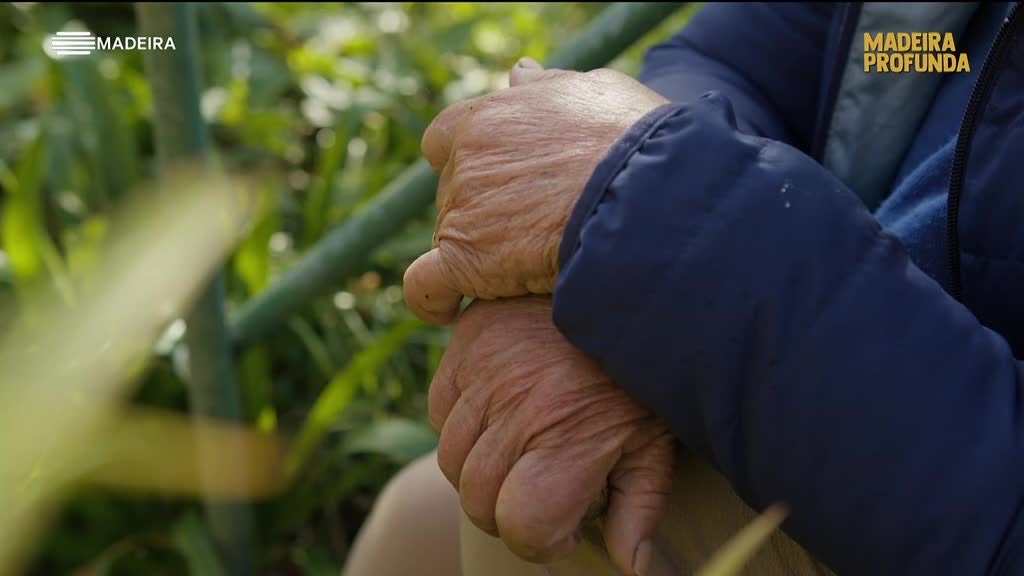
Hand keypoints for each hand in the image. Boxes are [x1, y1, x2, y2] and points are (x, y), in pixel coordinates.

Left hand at [404, 59, 667, 324]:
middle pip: (451, 190)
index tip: (497, 179)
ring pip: (449, 235)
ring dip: (476, 250)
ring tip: (522, 269)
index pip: (447, 137)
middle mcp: (466, 158)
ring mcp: (461, 209)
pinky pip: (426, 286)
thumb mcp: (595, 94)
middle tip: (530, 226)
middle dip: (480, 207)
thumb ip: (549, 86)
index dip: (466, 159)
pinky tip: (448, 311)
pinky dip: (433, 300)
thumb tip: (520, 73)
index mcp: (490, 116)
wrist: (644, 192)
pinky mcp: (465, 260)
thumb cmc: (634, 141)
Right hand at [430, 296, 672, 574]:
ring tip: (520, 453)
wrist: (624, 281)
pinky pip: (437, 410)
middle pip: (478, 500)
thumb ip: (638, 508)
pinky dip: (459, 425)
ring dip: (478, 471)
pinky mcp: (465, 344)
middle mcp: (516, 406)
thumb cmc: (640, 374)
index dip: (539, 542)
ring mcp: (484, 372)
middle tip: (540, 495)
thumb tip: (630, 568)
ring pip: (450, 459)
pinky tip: (497, 416)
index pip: (521, 523)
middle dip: (506, 512)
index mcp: (567, 436)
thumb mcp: (653, 442)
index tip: (560, 530)